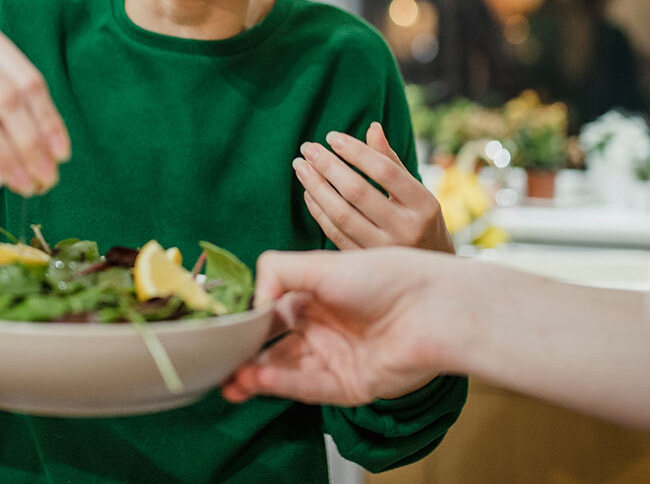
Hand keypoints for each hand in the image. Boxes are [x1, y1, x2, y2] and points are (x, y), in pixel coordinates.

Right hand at [223, 248, 459, 405]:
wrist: (432, 309)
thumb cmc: (383, 276)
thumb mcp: (321, 262)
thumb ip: (277, 271)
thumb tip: (251, 299)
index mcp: (317, 295)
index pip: (271, 311)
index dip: (247, 320)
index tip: (221, 327)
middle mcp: (324, 327)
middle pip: (274, 346)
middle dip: (245, 355)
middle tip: (217, 361)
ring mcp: (336, 358)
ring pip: (285, 370)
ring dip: (256, 374)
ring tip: (231, 378)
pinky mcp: (349, 386)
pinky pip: (308, 387)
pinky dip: (281, 384)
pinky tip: (257, 380)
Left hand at [297, 122, 452, 251]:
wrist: (429, 271)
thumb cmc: (419, 219)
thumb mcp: (416, 190)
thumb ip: (391, 161)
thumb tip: (372, 127)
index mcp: (423, 204)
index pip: (385, 171)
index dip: (356, 152)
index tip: (331, 136)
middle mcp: (406, 229)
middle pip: (358, 192)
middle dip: (328, 167)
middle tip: (307, 148)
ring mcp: (384, 250)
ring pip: (341, 215)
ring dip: (316, 188)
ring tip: (301, 167)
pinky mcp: (365, 262)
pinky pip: (334, 234)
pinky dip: (318, 211)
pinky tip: (308, 192)